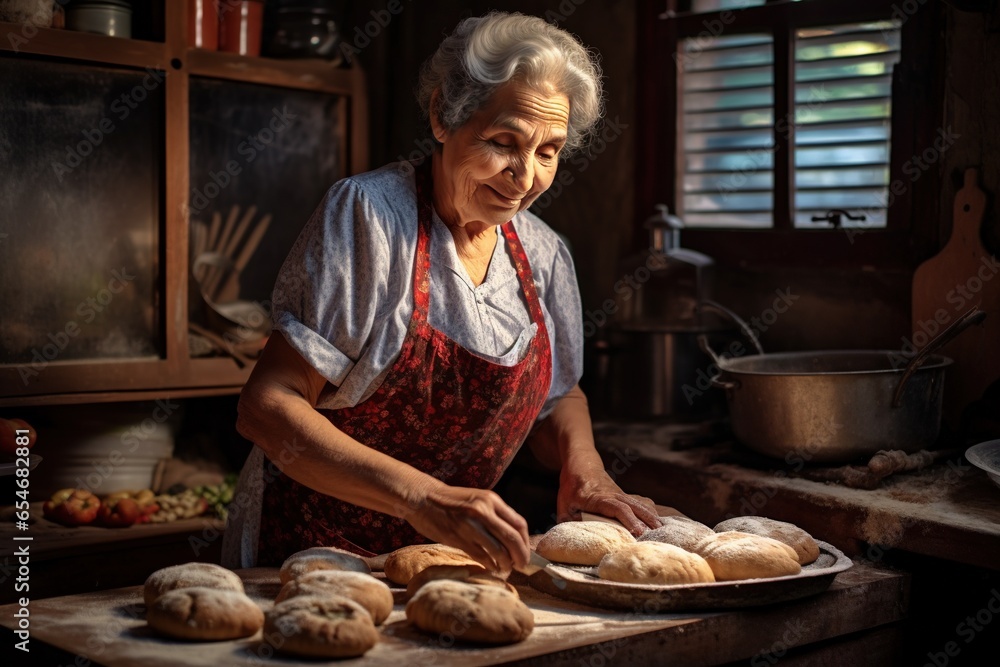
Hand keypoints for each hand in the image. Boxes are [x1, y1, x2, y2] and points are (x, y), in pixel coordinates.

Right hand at [401, 482, 530, 574]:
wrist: (422, 497)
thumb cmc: (450, 501)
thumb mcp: (476, 499)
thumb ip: (493, 514)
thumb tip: (511, 536)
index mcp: (491, 500)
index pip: (519, 523)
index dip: (525, 542)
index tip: (525, 552)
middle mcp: (483, 511)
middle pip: (512, 538)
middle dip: (521, 556)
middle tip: (522, 566)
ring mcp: (470, 525)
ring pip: (499, 550)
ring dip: (506, 564)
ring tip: (506, 569)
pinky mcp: (458, 538)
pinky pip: (481, 556)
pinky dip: (490, 565)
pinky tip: (492, 568)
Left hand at [557, 469, 660, 535]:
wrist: (580, 465)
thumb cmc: (570, 488)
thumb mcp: (564, 506)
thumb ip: (568, 523)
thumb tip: (575, 540)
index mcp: (597, 498)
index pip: (616, 507)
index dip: (628, 519)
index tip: (638, 531)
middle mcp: (612, 494)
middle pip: (633, 505)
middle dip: (646, 519)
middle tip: (656, 535)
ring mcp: (620, 493)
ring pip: (638, 502)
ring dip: (650, 515)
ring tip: (662, 530)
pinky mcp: (624, 495)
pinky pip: (639, 501)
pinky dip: (649, 510)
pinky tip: (658, 520)